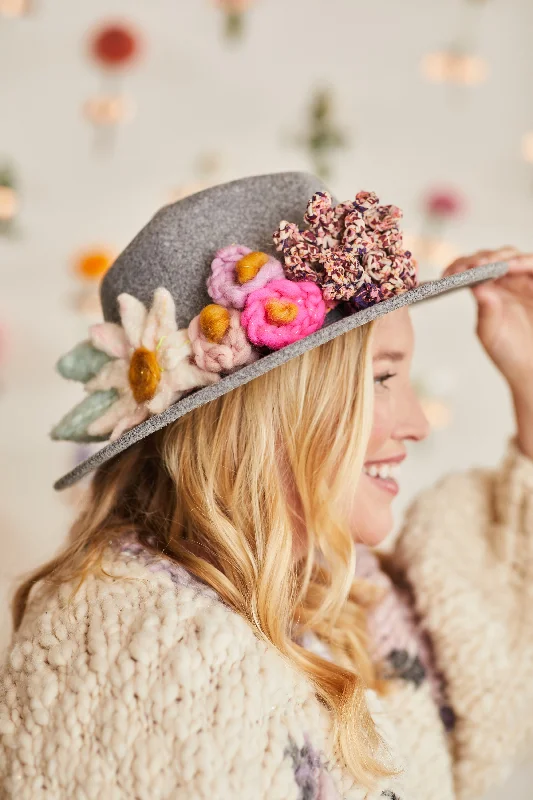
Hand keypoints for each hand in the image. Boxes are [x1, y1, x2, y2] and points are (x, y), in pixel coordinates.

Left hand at [444, 247, 532, 395]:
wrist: (531, 368)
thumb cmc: (509, 352)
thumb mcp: (490, 332)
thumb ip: (486, 310)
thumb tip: (476, 287)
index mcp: (489, 291)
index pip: (472, 270)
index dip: (460, 266)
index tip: (448, 273)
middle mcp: (506, 282)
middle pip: (492, 257)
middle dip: (480, 258)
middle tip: (472, 265)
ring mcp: (523, 281)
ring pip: (512, 256)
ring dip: (499, 257)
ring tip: (487, 263)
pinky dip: (522, 262)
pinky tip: (509, 266)